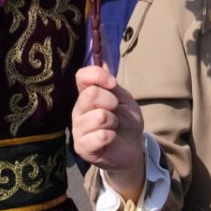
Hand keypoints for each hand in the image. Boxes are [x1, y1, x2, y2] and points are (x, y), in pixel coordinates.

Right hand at [72, 65, 145, 201]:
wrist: (132, 148)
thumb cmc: (126, 121)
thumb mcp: (124, 99)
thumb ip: (112, 85)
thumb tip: (103, 63)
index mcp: (87, 94)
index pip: (82, 76)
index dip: (97, 75)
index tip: (112, 84)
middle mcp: (78, 110)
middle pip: (90, 95)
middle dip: (111, 102)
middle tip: (115, 112)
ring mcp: (78, 128)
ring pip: (99, 117)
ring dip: (113, 122)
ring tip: (112, 128)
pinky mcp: (81, 147)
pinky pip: (100, 136)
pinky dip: (111, 137)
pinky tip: (109, 140)